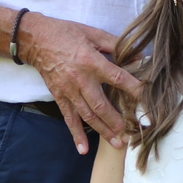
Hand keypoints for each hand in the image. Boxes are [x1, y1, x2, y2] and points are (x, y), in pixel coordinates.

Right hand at [22, 13, 140, 153]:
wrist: (36, 40)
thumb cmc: (66, 33)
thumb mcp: (93, 33)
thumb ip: (115, 45)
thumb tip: (139, 55)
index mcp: (91, 62)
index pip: (117, 78)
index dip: (133, 89)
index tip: (146, 100)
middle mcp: (81, 80)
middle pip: (102, 105)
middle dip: (117, 121)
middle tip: (131, 133)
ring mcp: (69, 91)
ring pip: (88, 115)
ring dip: (103, 131)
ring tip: (117, 143)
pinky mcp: (59, 97)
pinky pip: (69, 118)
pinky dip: (76, 134)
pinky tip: (83, 149)